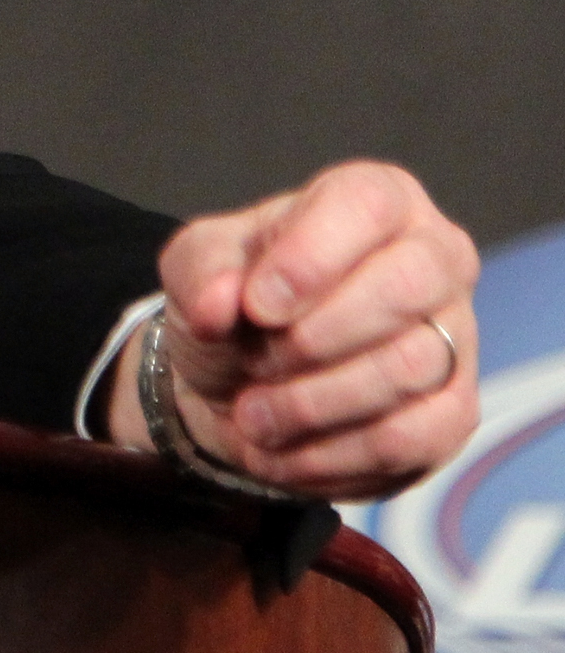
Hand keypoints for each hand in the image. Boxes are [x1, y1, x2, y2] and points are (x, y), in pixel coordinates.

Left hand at [108, 160, 479, 500]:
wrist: (240, 382)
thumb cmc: (235, 303)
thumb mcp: (196, 267)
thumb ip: (200, 270)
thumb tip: (221, 302)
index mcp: (376, 199)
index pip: (366, 205)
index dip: (309, 258)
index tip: (255, 306)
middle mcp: (433, 258)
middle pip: (406, 286)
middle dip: (313, 337)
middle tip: (256, 360)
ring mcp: (455, 337)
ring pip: (407, 368)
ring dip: (311, 403)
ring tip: (253, 414)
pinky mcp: (454, 413)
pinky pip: (411, 438)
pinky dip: (333, 453)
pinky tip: (286, 451)